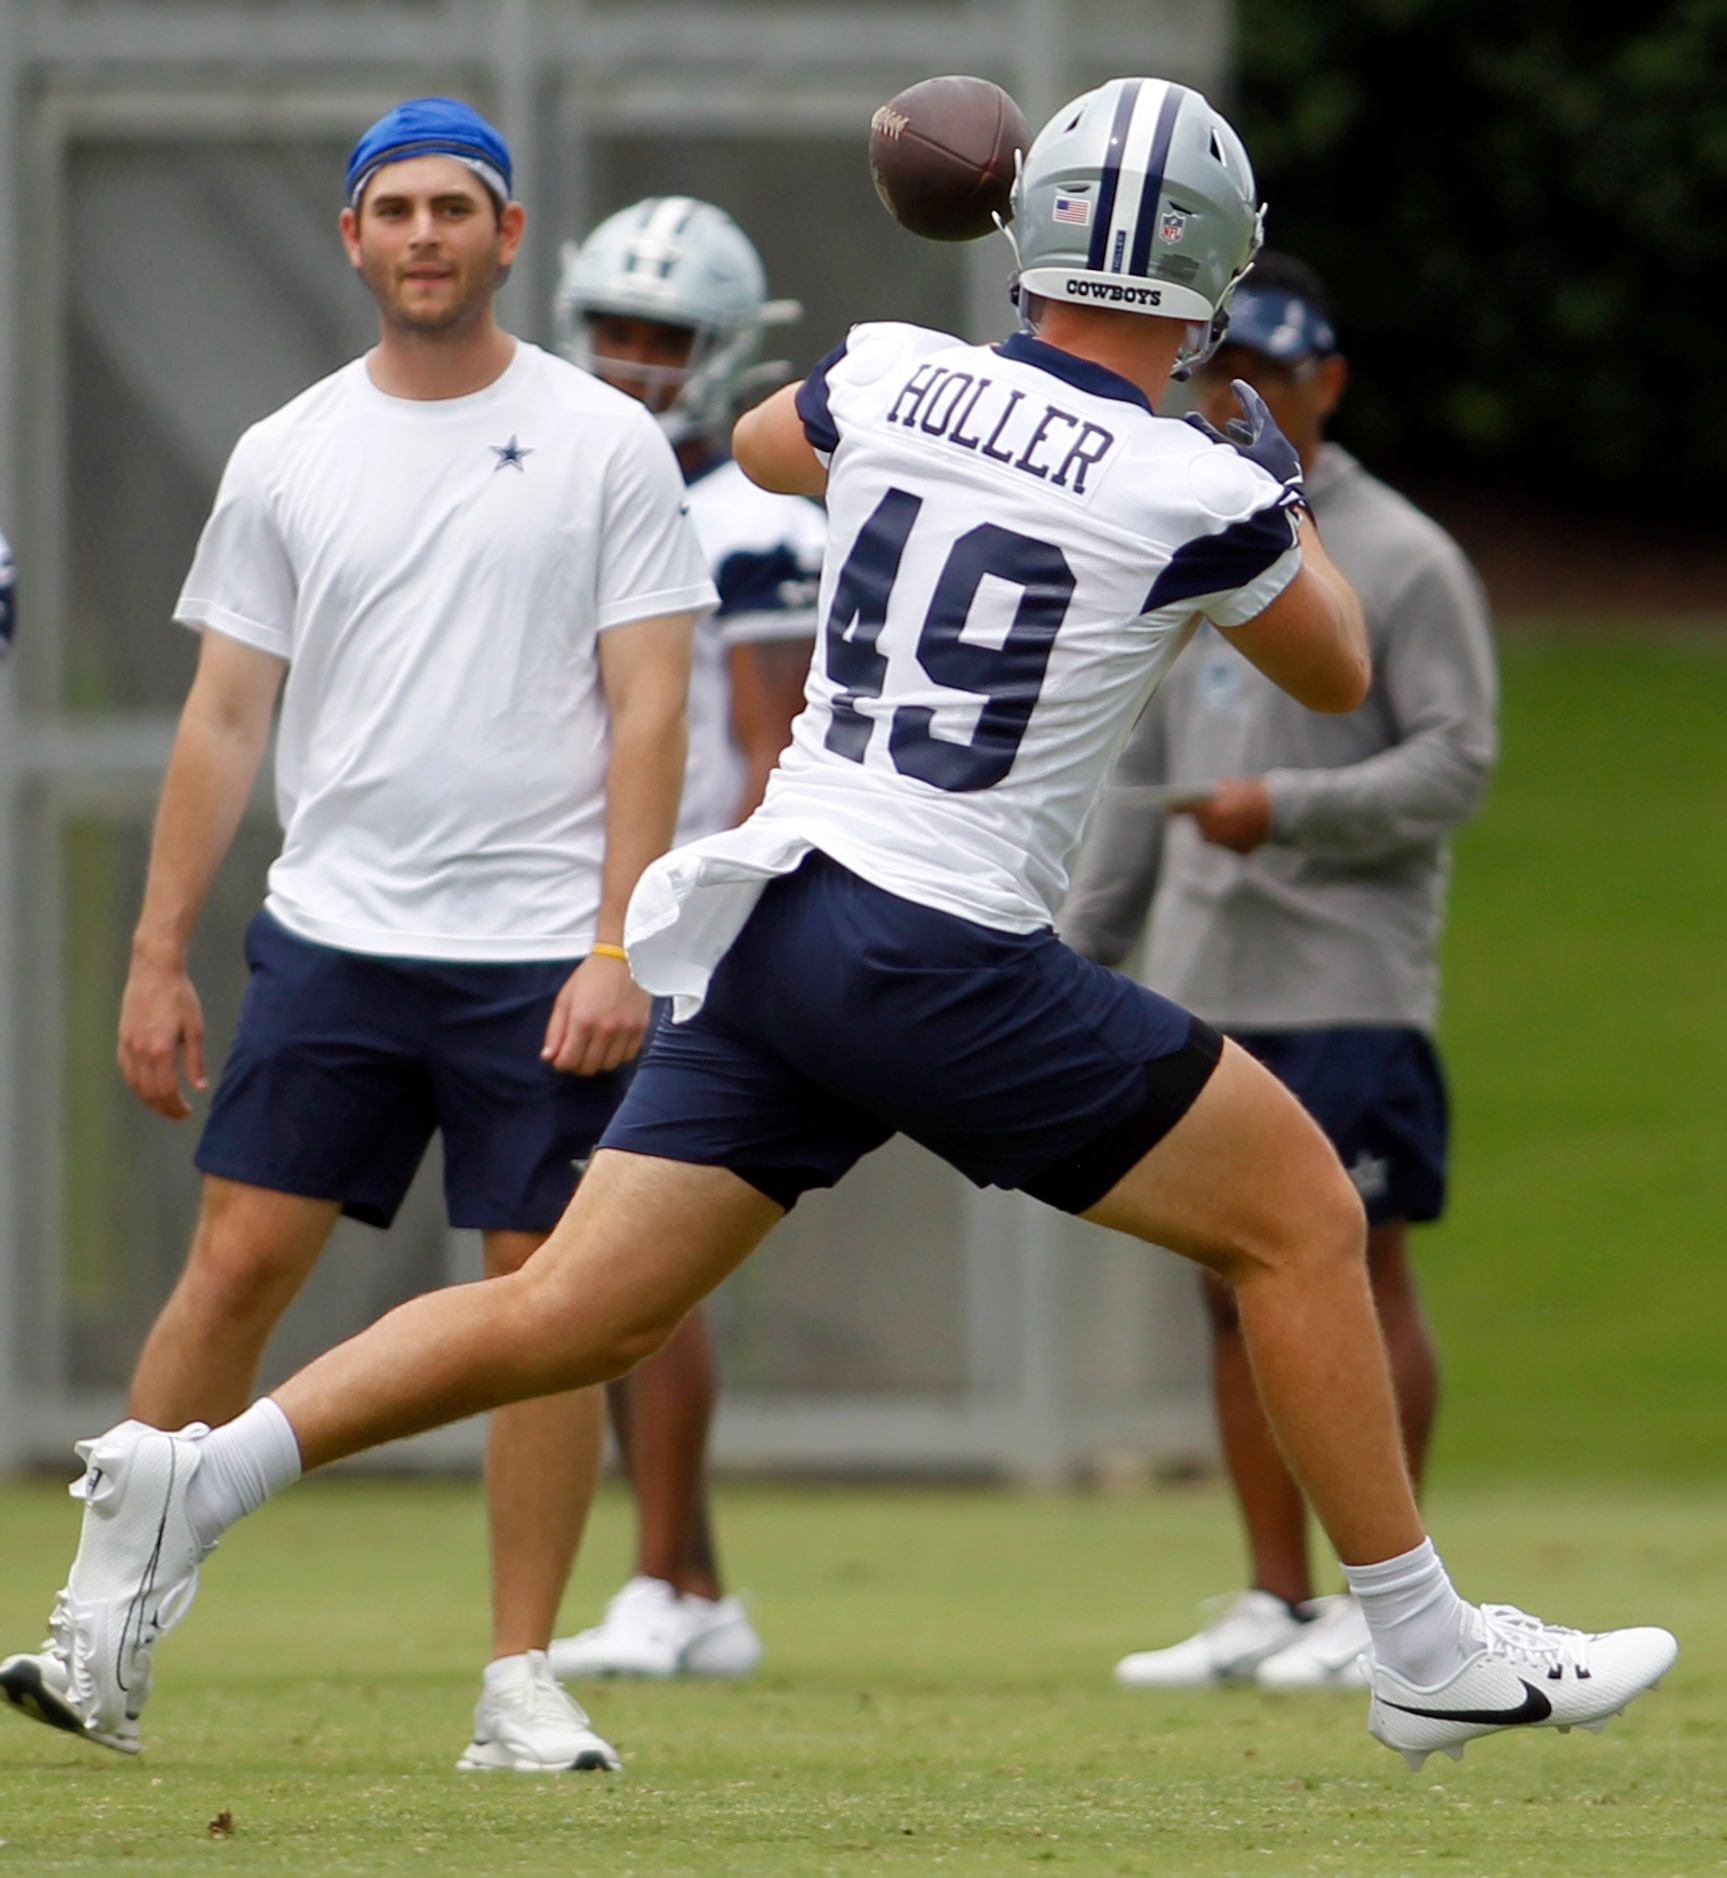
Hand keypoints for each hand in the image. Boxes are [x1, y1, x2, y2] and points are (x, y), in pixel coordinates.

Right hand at [117, 951, 206, 1119]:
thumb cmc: (180, 997)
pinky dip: (135, 1084)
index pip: (166, 1090)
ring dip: (148, 1099)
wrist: (154, 971)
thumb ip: (195, 1060)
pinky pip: (125, 1069)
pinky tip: (146, 1087)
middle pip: (149, 1092)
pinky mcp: (122, 1037)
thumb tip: (199, 1087)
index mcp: (160, 1050)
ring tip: (164, 1104)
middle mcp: (140, 1051)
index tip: (187, 1112)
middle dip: (164, 1108)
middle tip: (178, 1113)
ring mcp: (127, 1044)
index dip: (176, 1106)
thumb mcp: (195, 1028)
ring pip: (134, 1084)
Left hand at [541, 953, 651, 1075]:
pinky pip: (628, 1056)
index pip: (568, 1061)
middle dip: (577, 1064)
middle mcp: (605, 1029)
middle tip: (576, 1052)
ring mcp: (626, 1031)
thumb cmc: (590, 977)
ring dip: (598, 1062)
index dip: (560, 1063)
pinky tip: (611, 1044)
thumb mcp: (565, 999)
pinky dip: (617, 1055)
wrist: (623, 958)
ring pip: (608, 1065)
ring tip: (593, 1048)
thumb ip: (555, 1031)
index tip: (561, 1055)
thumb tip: (549, 1057)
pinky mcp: (641, 1028)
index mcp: (582, 1021)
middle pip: (588, 1067)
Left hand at [1172, 775, 1272, 853]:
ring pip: (1213, 837)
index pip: (1182, 809)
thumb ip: (1210, 795)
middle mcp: (1213, 830)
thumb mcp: (1230, 786)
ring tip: (1234, 817)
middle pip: (1200, 825)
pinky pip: (1229, 844)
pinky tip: (1244, 827)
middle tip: (1214, 809)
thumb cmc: (1255, 792)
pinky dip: (1233, 837)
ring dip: (1218, 829)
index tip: (1167, 807)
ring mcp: (1225, 844)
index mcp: (1209, 810)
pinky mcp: (1237, 852)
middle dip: (1205, 818)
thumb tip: (1195, 800)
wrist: (1284, 810)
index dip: (1175, 807)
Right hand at [1184, 381, 1304, 504]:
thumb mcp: (1224, 461)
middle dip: (1242, 425)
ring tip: (1231, 438)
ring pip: (1263, 450)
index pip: (1258, 410)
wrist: (1268, 531)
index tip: (1236, 384)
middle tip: (1230, 420)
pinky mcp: (1282, 490)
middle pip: (1262, 431)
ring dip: (1246, 444)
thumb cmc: (1245, 492)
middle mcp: (1284, 455)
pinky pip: (1266, 467)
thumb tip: (1188, 419)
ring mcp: (1285, 473)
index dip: (1245, 396)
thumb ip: (1207, 439)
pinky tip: (1238, 469)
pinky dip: (1250, 462)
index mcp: (1273, 442)